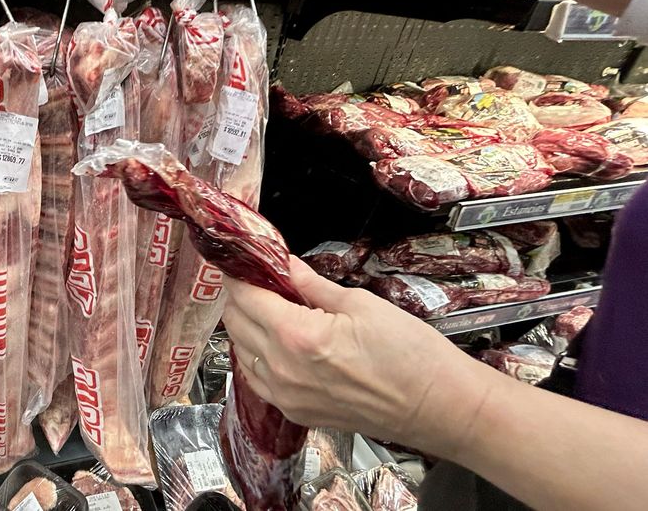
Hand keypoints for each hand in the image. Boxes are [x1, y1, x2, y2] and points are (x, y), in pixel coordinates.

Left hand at [223, 257, 505, 455]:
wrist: (439, 407)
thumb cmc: (411, 354)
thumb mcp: (361, 304)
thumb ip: (312, 284)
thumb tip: (284, 263)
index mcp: (296, 336)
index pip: (245, 297)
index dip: (239, 275)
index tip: (241, 261)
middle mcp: (282, 370)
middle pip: (236, 323)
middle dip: (242, 297)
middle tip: (262, 280)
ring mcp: (286, 396)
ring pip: (242, 352)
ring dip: (247, 326)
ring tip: (273, 309)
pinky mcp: (296, 413)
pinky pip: (257, 379)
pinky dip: (257, 356)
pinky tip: (278, 343)